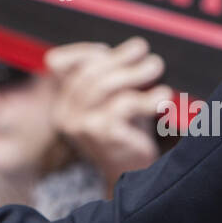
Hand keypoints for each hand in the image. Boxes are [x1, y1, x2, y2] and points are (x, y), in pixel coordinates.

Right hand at [47, 37, 173, 193]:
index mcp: (62, 102)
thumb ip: (112, 75)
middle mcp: (64, 114)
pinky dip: (147, 99)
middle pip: (88, 72)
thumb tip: (134, 48)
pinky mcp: (102, 134)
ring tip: (156, 66)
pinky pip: (125, 105)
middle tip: (143, 49)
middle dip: (119, 58)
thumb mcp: (112, 99)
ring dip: (135, 72)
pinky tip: (163, 97)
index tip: (106, 49)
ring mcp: (81, 125)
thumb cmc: (124, 131)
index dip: (83, 52)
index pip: (58, 64)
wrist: (131, 175)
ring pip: (106, 86)